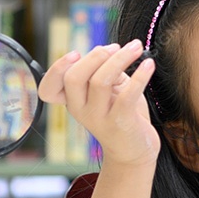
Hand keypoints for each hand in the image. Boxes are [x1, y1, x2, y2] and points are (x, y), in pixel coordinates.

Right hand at [38, 41, 158, 166]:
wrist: (135, 151)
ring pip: (100, 81)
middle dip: (96, 56)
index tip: (76, 53)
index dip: (56, 68)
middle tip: (117, 46)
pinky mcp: (120, 123)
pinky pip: (127, 95)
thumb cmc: (122, 115)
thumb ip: (104, 71)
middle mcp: (80, 111)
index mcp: (73, 101)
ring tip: (136, 48)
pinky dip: (140, 75)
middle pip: (75, 77)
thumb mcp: (109, 92)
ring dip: (120, 59)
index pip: (49, 88)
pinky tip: (149, 64)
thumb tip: (110, 51)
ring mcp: (99, 118)